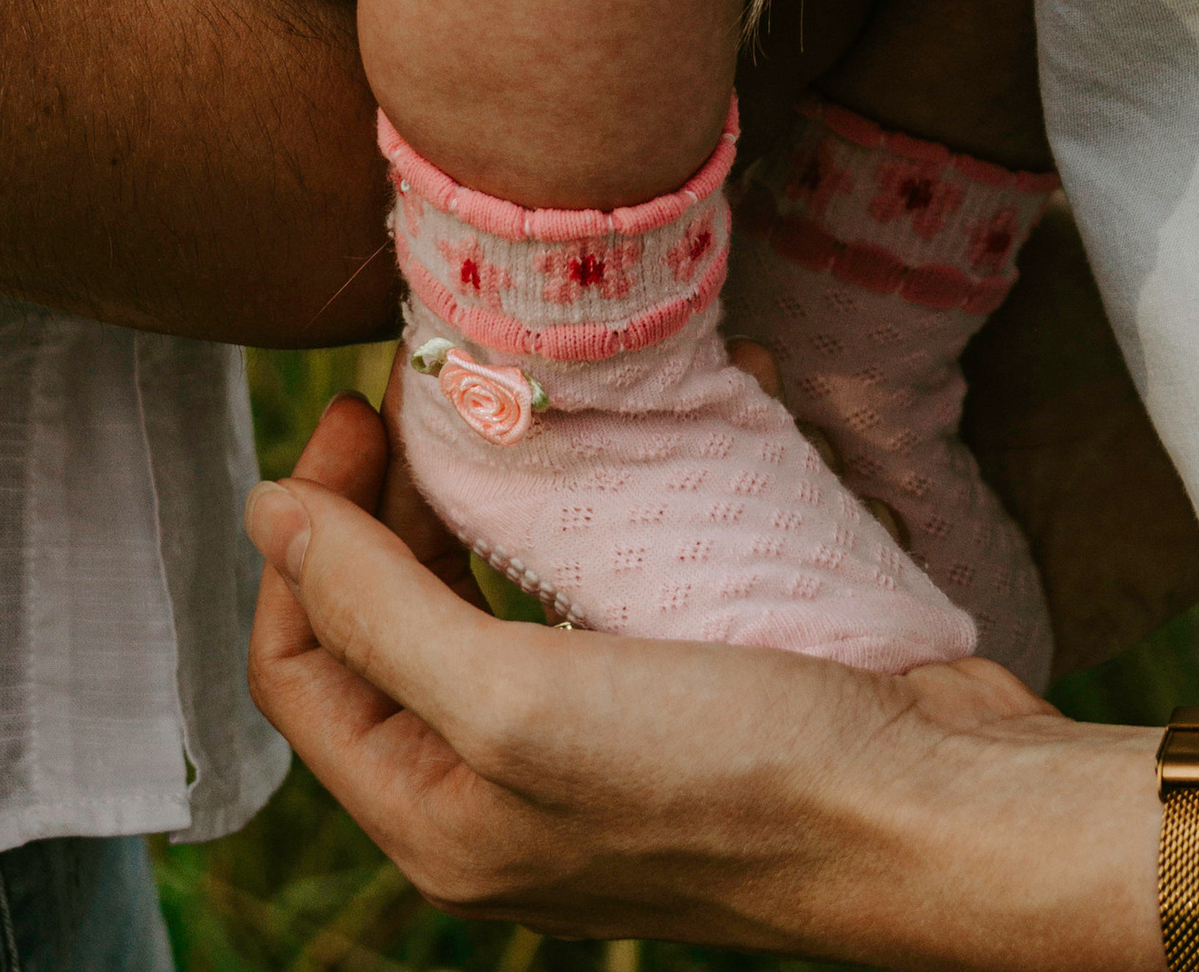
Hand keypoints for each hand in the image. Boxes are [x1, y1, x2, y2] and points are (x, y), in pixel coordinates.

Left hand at [244, 397, 1116, 965]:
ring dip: (475, 490)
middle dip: (387, 494)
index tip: (357, 409)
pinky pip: (580, 589)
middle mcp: (498, 796)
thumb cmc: (727, 771)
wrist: (934, 807)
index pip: (300, 661)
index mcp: (437, 820)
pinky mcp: (666, 696)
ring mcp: (586, 749)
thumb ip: (378, 612)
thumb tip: (264, 518)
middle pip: (384, 621)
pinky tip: (607, 433)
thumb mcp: (516, 701)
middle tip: (425, 378)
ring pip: (479, 595)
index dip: (307, 529)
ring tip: (497, 394)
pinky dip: (576, 506)